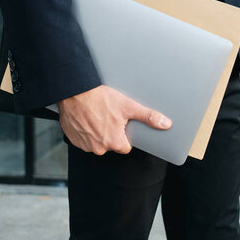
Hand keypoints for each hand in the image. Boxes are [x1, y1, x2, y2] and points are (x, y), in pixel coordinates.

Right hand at [57, 85, 171, 154]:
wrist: (74, 92)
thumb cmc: (99, 98)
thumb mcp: (128, 106)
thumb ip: (148, 117)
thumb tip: (165, 124)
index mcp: (114, 142)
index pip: (125, 146)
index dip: (124, 134)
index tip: (120, 123)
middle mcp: (99, 148)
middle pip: (110, 144)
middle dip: (110, 133)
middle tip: (108, 116)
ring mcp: (84, 145)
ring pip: (96, 142)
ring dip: (97, 132)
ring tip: (96, 116)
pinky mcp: (73, 139)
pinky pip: (83, 139)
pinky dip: (85, 131)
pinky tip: (86, 118)